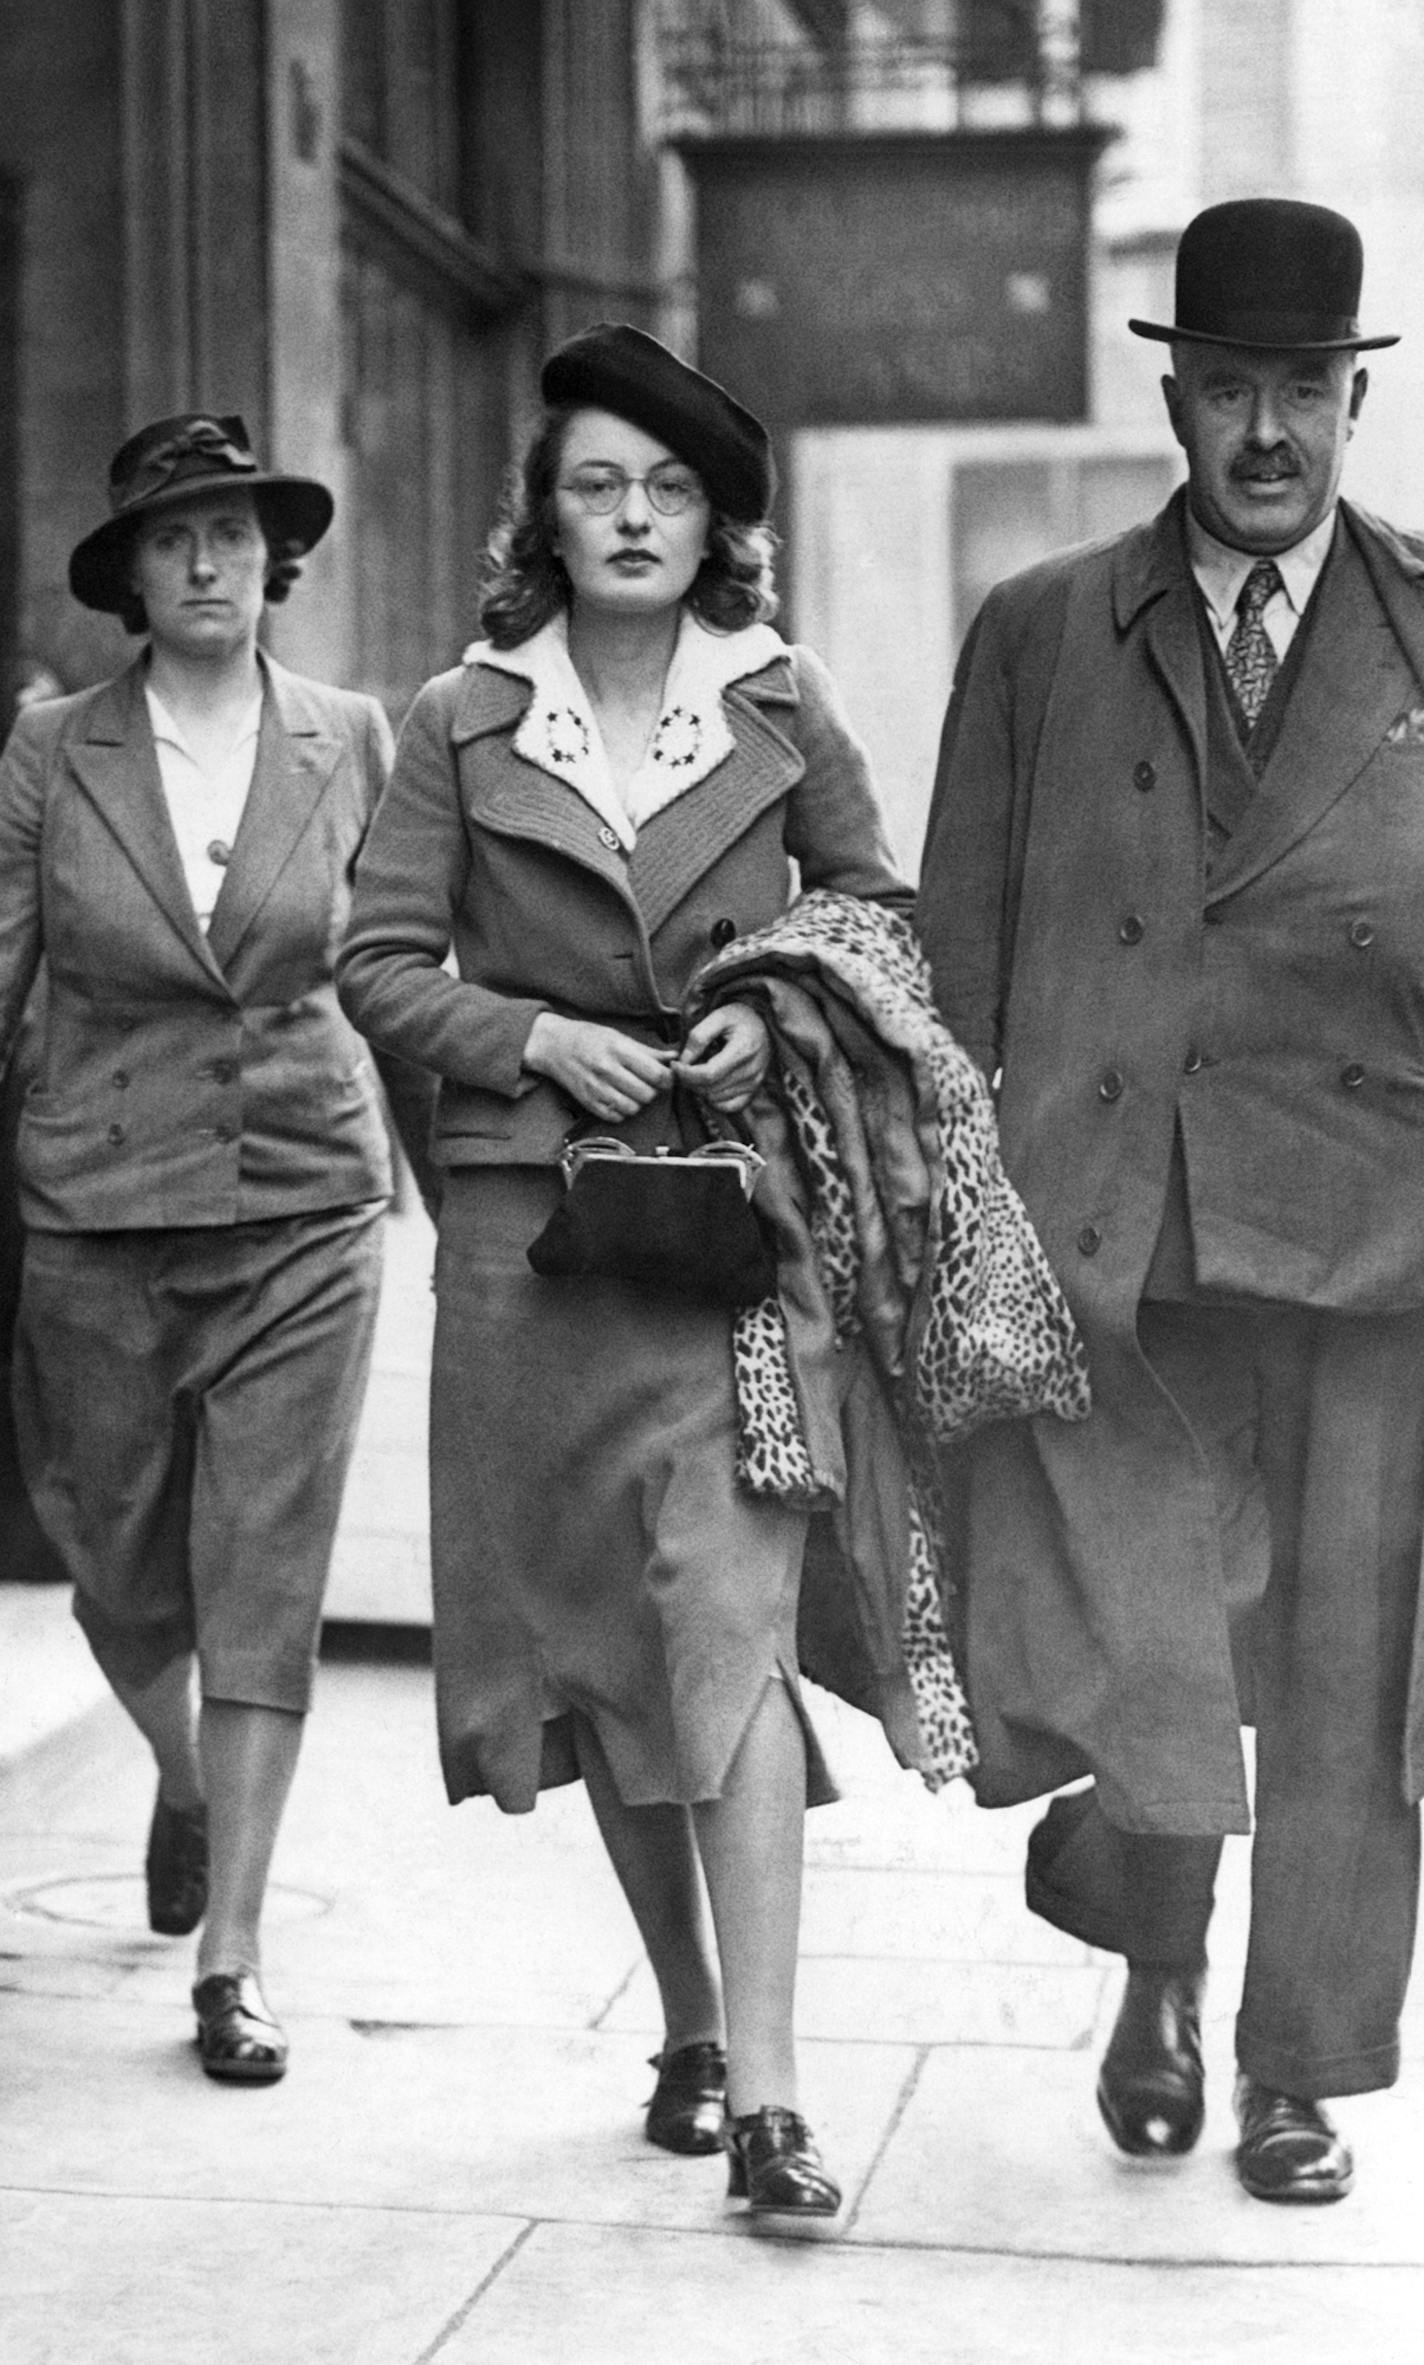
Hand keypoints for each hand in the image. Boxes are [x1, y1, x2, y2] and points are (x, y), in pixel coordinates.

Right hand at [522, 1013, 674, 1121]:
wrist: (554, 1046)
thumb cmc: (588, 1038)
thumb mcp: (618, 1036)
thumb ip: (647, 1050)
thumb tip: (673, 1057)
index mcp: (618, 1050)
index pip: (656, 1074)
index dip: (668, 1079)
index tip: (667, 1077)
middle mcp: (607, 1070)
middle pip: (646, 1094)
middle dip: (653, 1091)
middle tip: (648, 1083)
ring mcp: (596, 1089)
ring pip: (633, 1108)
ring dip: (638, 1102)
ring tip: (633, 1091)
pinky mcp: (588, 1102)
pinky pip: (616, 1117)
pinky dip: (622, 1111)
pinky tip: (619, 1098)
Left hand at [673, 1002, 770, 1113]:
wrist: (763, 1023)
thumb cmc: (738, 1017)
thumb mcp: (718, 1016)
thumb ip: (699, 1036)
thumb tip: (684, 1060)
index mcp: (744, 1049)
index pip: (708, 1074)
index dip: (686, 1073)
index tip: (675, 1064)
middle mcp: (752, 1070)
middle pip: (710, 1088)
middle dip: (689, 1081)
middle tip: (681, 1068)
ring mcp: (755, 1082)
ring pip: (716, 1098)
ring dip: (699, 1089)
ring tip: (696, 1072)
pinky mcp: (754, 1090)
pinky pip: (730, 1107)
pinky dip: (714, 1100)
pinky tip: (708, 1085)